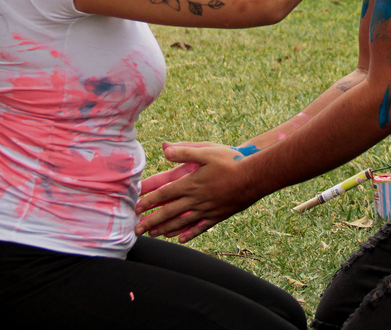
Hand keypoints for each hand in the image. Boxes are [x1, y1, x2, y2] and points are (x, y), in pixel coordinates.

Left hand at [134, 142, 262, 242]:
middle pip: (169, 213)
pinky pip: (200, 228)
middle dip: (151, 221)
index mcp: (191, 184)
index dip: (149, 202)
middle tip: (137, 230)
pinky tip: (181, 239)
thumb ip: (185, 151)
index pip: (164, 194)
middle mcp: (196, 200)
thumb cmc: (230, 162)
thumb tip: (164, 149)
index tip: (136, 209)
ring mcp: (207, 210)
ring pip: (182, 223)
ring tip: (153, 234)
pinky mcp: (217, 216)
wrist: (254, 178)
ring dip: (165, 229)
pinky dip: (189, 234)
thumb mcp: (207, 151)